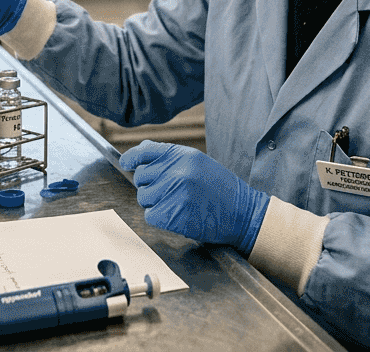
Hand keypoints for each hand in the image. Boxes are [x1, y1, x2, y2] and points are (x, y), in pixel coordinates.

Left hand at [119, 140, 269, 252]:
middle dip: (150, 186)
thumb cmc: (221, 189)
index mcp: (183, 155)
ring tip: (179, 204)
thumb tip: (141, 151)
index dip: (131, 158)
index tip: (126, 164)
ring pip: (144, 198)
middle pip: (141, 178)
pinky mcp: (173, 214)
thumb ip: (170, 157)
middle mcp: (177, 171)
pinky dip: (160, 218)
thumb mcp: (199, 163)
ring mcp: (174, 193)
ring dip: (156, 203)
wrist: (243, 214)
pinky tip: (178, 215)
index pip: (144, 152)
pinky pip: (150, 216)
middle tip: (171, 192)